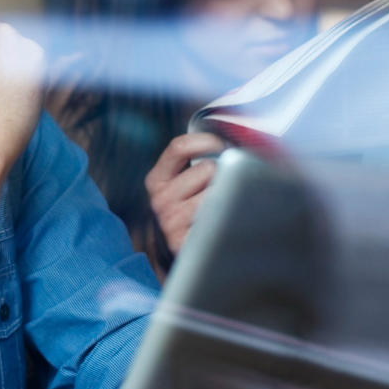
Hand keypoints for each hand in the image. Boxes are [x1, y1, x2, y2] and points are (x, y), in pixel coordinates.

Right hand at [144, 132, 224, 253]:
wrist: (178, 250)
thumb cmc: (187, 208)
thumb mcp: (180, 182)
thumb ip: (194, 160)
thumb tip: (231, 138)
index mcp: (157, 179)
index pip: (180, 147)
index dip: (206, 140)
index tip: (223, 144)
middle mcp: (161, 200)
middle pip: (208, 168)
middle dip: (222, 174)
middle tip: (222, 186)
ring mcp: (172, 222)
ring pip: (219, 191)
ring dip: (228, 195)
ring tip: (222, 206)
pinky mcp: (188, 242)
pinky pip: (222, 217)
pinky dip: (230, 216)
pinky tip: (223, 222)